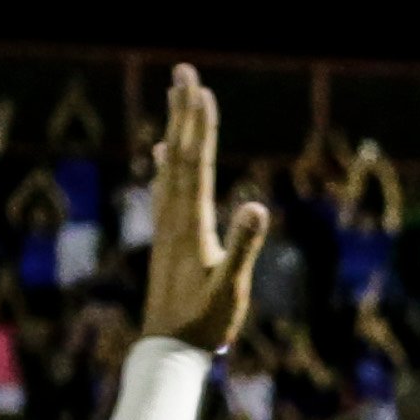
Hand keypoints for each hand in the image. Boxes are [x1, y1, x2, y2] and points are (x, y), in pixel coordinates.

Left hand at [141, 66, 267, 355]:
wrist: (168, 347)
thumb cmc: (205, 322)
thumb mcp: (230, 287)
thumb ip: (244, 245)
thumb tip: (257, 205)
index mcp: (191, 223)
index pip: (195, 164)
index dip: (200, 127)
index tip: (201, 91)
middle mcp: (174, 216)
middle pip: (179, 153)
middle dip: (183, 112)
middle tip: (183, 73)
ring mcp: (168, 225)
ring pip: (171, 166)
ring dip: (176, 129)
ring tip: (176, 100)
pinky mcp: (168, 236)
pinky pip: (165, 187)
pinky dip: (166, 162)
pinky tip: (163, 151)